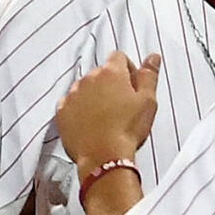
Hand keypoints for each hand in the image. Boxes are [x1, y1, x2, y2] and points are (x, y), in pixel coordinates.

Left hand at [56, 52, 160, 179]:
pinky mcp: (62, 111)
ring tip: (105, 118)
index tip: (132, 86)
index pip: (119, 57)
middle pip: (101, 73)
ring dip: (93, 97)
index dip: (128, 69)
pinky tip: (90, 124)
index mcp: (112, 73)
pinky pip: (69, 104)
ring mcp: (73, 94)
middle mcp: (89, 78)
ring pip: (84, 88)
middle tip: (121, 107)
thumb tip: (152, 57)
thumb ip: (149, 75)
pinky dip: (78, 110)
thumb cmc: (127, 130)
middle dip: (110, 85)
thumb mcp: (148, 101)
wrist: (104, 157)